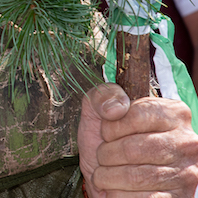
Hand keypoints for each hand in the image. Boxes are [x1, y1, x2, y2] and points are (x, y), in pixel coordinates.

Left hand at [79, 82, 197, 196]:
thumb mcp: (98, 112)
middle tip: (104, 156)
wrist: (108, 178)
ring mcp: (186, 173)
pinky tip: (117, 189)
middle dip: (106, 154)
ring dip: (108, 177)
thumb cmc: (108, 143)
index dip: (111, 127)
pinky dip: (118, 195)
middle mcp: (187, 142)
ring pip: (135, 177)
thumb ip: (103, 96)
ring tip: (107, 173)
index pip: (136, 115)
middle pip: (133, 149)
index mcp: (173, 113)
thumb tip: (115, 109)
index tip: (107, 134)